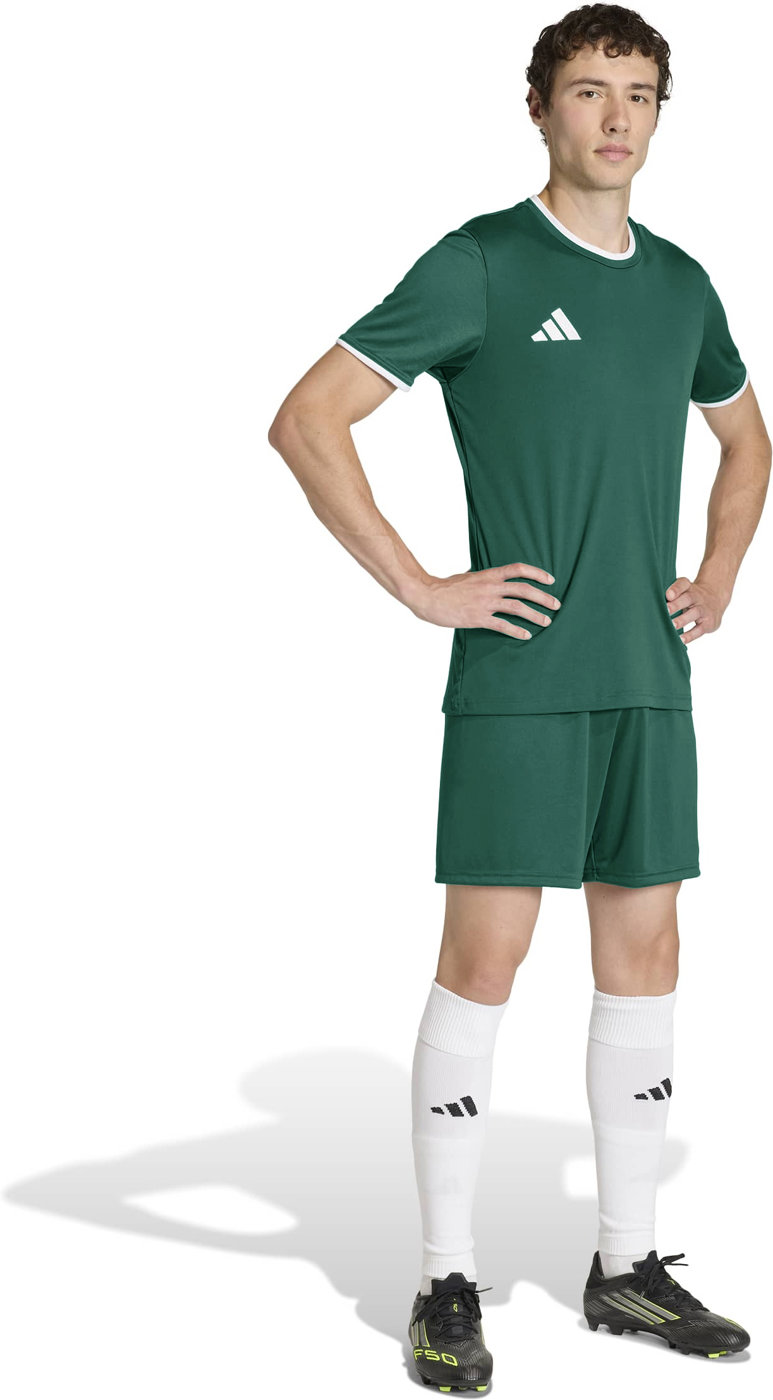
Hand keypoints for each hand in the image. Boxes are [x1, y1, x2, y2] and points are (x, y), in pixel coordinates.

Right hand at [409, 561, 560, 637]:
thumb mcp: (469, 577)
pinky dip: (517, 631)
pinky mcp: (478, 619)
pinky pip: (503, 625)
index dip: (537, 573)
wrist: (428, 596)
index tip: (550, 579)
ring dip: (536, 615)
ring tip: (547, 622)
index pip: (518, 569)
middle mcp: (490, 587)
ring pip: (518, 607)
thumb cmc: (446, 588)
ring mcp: (485, 603)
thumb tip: (495, 582)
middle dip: (543, 597)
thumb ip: (484, 580)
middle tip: (556, 605)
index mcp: (488, 575)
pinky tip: (527, 636)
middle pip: (524, 589)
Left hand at [665, 575, 728, 644]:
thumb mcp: (683, 591)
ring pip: (694, 613)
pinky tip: (681, 639)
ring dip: (682, 620)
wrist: (715, 598)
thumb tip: (648, 604)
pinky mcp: (709, 623)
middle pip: (688, 598)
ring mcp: (704, 609)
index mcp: (688, 587)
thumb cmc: (690, 597)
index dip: (676, 588)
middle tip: (666, 610)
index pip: (683, 584)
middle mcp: (697, 596)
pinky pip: (699, 629)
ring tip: (672, 625)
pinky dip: (690, 635)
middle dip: (677, 605)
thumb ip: (670, 595)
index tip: (668, 595)